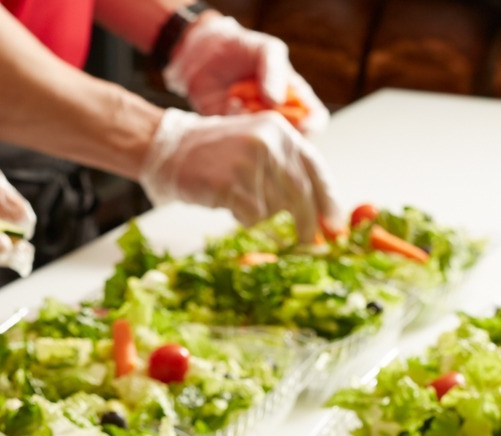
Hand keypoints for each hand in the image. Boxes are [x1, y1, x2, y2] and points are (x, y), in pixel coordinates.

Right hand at [138, 109, 339, 242]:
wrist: (167, 146)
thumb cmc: (212, 151)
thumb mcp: (256, 142)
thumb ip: (284, 166)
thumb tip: (316, 208)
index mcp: (280, 130)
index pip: (315, 168)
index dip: (328, 199)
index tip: (334, 225)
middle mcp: (269, 143)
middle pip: (300, 193)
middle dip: (306, 221)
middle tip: (308, 240)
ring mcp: (249, 163)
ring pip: (274, 208)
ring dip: (259, 212)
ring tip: (237, 194)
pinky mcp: (231, 184)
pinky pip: (251, 217)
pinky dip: (242, 218)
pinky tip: (227, 201)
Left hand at [163, 14, 330, 133]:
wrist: (205, 51)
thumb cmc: (244, 48)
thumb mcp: (266, 50)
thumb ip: (274, 71)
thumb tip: (276, 101)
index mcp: (294, 96)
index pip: (315, 118)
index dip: (312, 126)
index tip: (301, 125)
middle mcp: (277, 115)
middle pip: (290, 138)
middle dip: (279, 128)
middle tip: (263, 109)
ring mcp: (254, 124)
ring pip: (263, 141)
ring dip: (254, 124)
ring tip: (242, 99)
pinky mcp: (232, 129)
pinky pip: (238, 138)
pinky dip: (236, 122)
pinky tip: (230, 101)